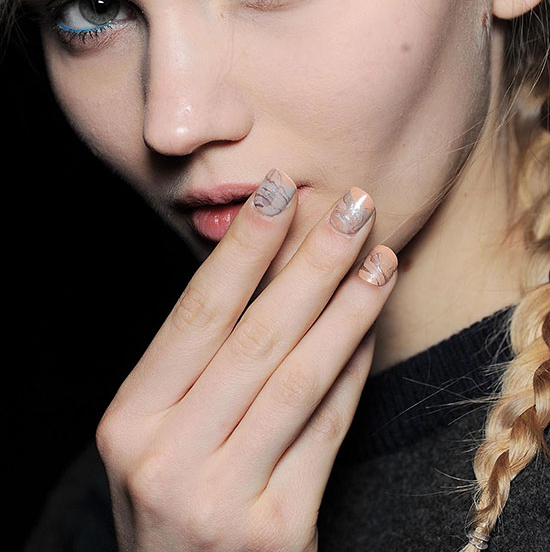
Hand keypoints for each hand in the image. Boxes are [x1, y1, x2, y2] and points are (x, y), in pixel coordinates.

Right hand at [96, 169, 397, 550]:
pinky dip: (353, 372)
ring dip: (348, 309)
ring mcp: (220, 498)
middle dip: (312, 261)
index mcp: (130, 419)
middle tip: (352, 205)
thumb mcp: (161, 428)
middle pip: (256, 337)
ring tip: (380, 257)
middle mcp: (166, 456)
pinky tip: (371, 327)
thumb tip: (264, 261)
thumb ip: (199, 359)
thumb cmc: (175, 494)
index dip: (244, 247)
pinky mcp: (276, 532)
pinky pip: (326, 431)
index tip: (279, 189)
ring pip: (299, 378)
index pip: (197, 313)